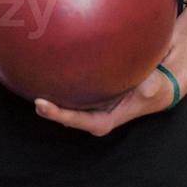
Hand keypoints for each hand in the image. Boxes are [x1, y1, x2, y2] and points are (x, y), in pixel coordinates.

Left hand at [33, 64, 175, 137]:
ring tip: (31, 81)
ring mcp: (89, 105)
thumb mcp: (155, 87)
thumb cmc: (154, 87)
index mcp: (106, 119)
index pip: (79, 121)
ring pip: (65, 103)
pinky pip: (70, 90)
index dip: (60, 115)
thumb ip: (149, 88)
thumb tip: (144, 87)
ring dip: (50, 96)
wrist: (155, 84)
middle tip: (34, 98)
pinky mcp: (87, 94)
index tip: (42, 105)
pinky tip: (46, 65)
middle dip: (49, 110)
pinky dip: (59, 82)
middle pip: (66, 115)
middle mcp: (93, 114)